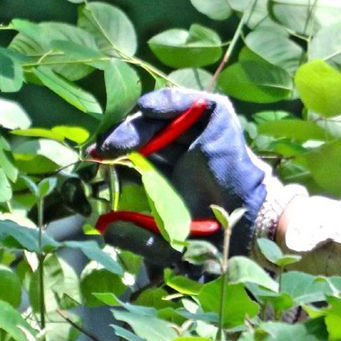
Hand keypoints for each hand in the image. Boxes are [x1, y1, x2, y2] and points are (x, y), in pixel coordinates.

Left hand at [93, 89, 276, 254]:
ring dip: (136, 124)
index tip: (93, 158)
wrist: (247, 226)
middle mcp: (185, 149)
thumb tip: (104, 230)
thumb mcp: (167, 239)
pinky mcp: (220, 119)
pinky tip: (145, 110)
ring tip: (116, 142)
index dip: (115, 153)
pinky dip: (167, 101)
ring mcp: (202, 133)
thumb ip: (138, 236)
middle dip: (120, 138)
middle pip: (146, 132)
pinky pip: (191, 102)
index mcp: (172, 173)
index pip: (138, 153)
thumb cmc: (214, 236)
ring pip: (163, 116)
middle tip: (99, 151)